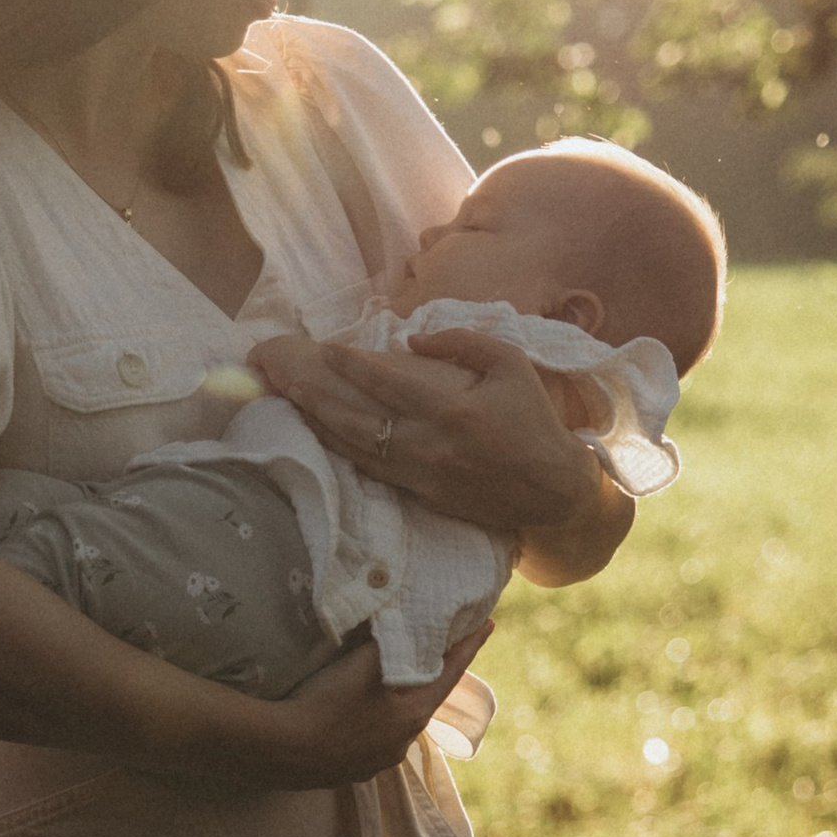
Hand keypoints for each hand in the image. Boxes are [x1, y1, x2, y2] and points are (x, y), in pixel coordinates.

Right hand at [205, 626, 491, 794]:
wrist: (280, 751)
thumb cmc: (324, 704)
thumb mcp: (359, 665)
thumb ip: (386, 643)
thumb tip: (402, 622)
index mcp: (411, 716)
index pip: (450, 673)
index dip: (468, 646)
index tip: (488, 624)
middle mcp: (402, 744)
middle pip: (425, 701)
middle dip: (431, 677)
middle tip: (439, 652)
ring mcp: (377, 763)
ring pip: (399, 726)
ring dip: (400, 704)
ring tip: (395, 685)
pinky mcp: (352, 773)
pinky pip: (374, 743)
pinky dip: (376, 724)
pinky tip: (361, 718)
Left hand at [253, 319, 603, 540]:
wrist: (553, 491)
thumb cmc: (534, 421)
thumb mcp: (512, 365)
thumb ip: (463, 343)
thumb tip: (413, 341)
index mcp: (454, 411)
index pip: (390, 384)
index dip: (353, 366)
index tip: (326, 350)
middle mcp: (431, 445)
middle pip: (359, 420)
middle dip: (318, 398)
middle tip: (283, 379)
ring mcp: (422, 475)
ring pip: (357, 449)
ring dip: (321, 426)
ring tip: (290, 404)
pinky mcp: (421, 495)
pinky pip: (372, 471)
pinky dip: (342, 452)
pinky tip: (321, 436)